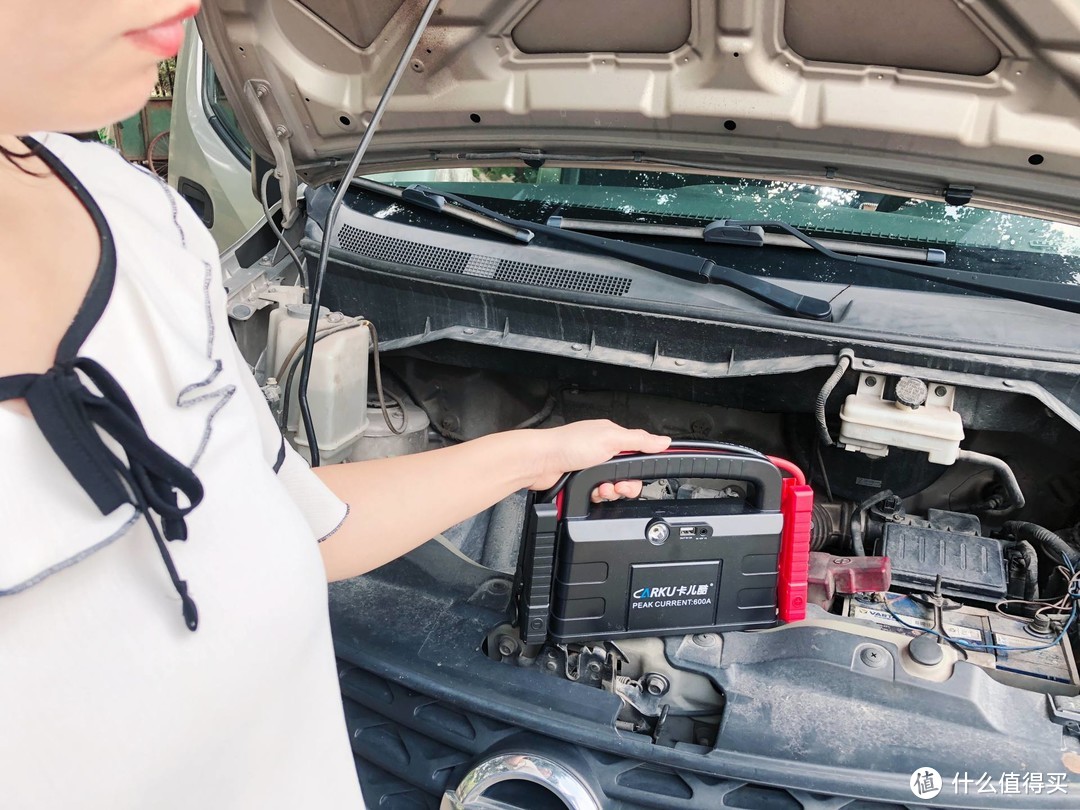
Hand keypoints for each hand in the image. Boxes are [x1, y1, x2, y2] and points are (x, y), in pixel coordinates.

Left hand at [521, 419, 670, 491]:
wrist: (541, 462)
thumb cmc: (568, 444)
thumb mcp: (610, 438)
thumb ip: (639, 440)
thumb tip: (663, 441)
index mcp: (612, 438)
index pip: (639, 453)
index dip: (642, 467)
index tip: (641, 474)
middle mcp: (603, 453)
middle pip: (628, 476)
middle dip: (625, 484)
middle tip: (618, 485)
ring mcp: (592, 469)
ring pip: (614, 488)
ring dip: (610, 491)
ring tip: (601, 488)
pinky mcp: (582, 483)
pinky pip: (599, 496)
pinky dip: (597, 496)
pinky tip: (591, 492)